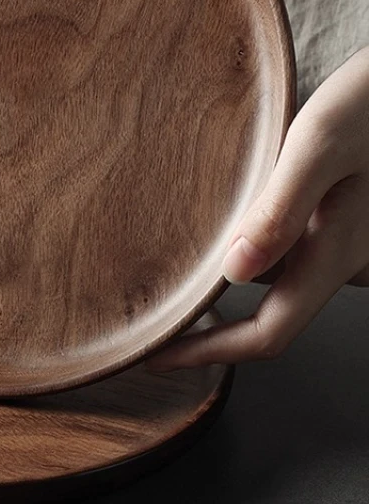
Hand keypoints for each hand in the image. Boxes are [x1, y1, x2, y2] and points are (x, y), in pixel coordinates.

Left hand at [148, 46, 368, 370]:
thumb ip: (280, 208)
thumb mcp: (320, 145)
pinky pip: (291, 245)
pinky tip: (226, 216)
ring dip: (231, 274)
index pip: (270, 333)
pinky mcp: (344, 216)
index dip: (211, 353)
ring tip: (176, 257)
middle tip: (156, 308)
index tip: (158, 358)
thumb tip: (234, 272)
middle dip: (213, 318)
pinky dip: (253, 243)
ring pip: (279, 274)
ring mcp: (347, 239)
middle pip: (271, 309)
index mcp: (336, 253)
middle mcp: (344, 257)